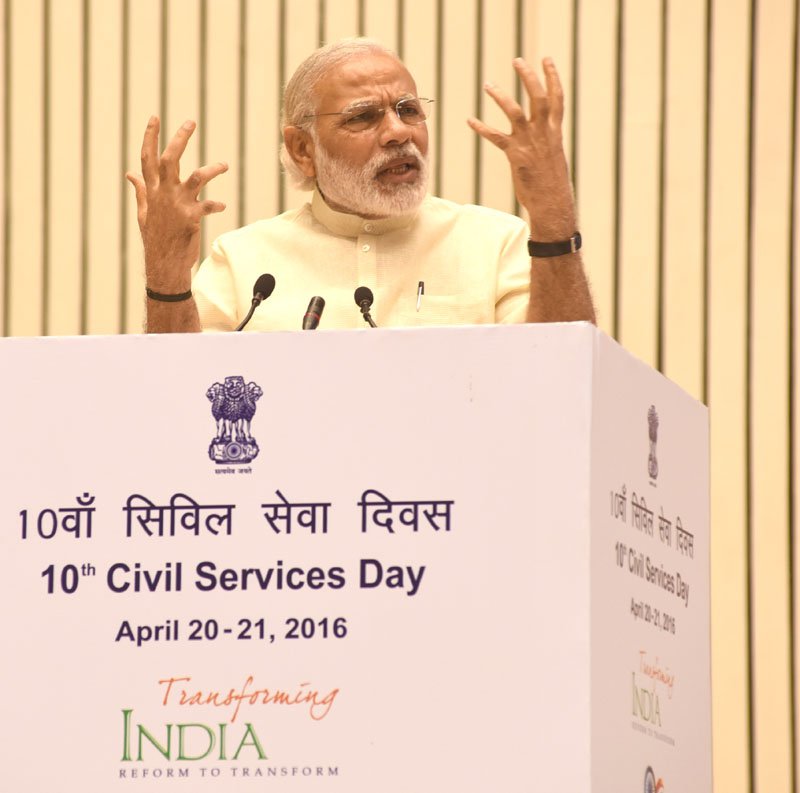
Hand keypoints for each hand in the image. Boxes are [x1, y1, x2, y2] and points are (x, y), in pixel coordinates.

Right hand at [126, 117, 227, 290]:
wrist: (164, 264)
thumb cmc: (156, 238)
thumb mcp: (143, 213)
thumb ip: (140, 190)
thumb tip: (130, 174)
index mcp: (152, 191)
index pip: (147, 158)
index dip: (149, 137)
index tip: (154, 117)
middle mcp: (163, 194)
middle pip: (170, 159)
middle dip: (180, 139)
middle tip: (190, 122)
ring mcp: (177, 205)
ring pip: (196, 178)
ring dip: (212, 170)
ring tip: (224, 165)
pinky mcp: (191, 219)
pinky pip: (207, 206)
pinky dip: (216, 205)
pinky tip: (222, 205)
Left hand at [467, 58, 575, 239]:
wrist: (552, 203)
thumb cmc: (552, 184)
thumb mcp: (553, 158)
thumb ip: (546, 143)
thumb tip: (541, 139)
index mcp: (555, 133)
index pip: (557, 99)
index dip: (553, 77)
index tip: (546, 59)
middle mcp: (544, 134)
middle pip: (538, 97)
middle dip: (529, 77)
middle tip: (517, 60)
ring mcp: (530, 143)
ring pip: (516, 112)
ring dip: (501, 96)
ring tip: (487, 85)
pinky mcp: (516, 156)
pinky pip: (496, 138)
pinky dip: (482, 128)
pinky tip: (470, 120)